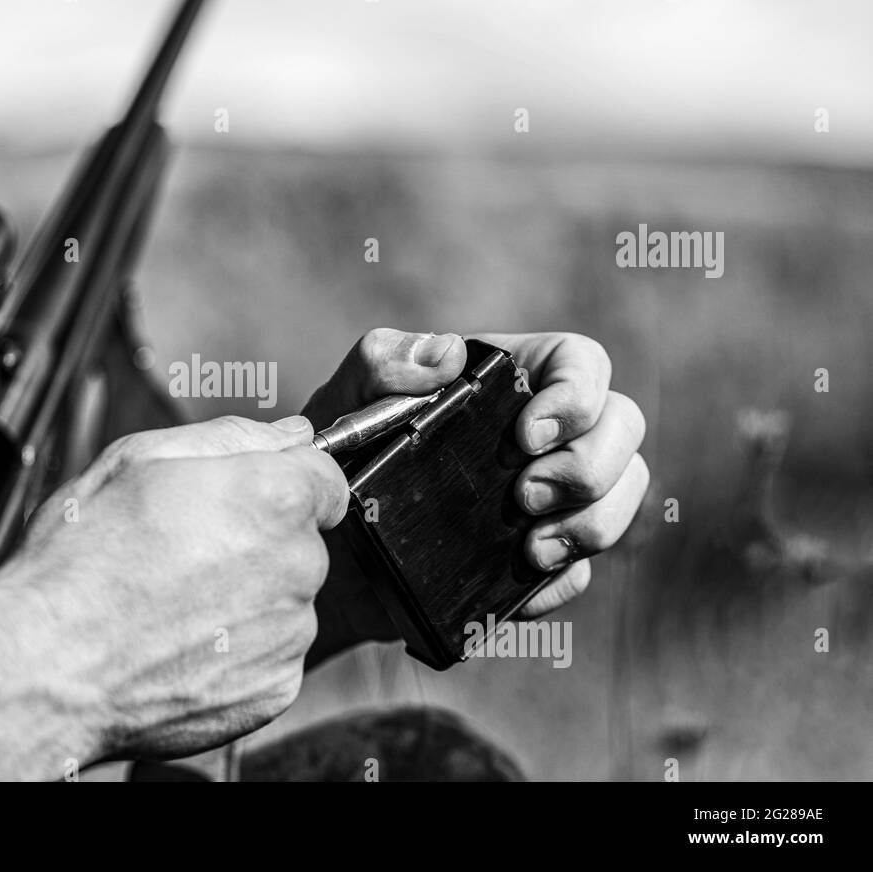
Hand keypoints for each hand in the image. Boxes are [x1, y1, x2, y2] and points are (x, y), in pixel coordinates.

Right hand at [3, 415, 347, 760]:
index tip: (242, 501)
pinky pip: (271, 657)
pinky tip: (182, 645)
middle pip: (302, 542)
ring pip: (286, 602)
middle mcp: (296, 566)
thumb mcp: (137, 460)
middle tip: (183, 552)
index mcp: (272, 498)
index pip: (326, 478)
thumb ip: (230, 437)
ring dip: (247, 599)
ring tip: (173, 603)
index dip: (282, 483)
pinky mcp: (275, 688)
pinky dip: (237, 653)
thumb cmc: (81, 565)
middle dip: (257, 542)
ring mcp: (289, 634)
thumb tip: (290, 434)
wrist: (47, 668)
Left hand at [303, 328, 648, 664]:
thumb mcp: (347, 397)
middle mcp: (545, 433)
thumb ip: (384, 361)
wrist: (320, 544)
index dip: (577, 396)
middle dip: (590, 467)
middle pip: (623, 428)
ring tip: (533, 550)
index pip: (582, 363)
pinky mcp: (538, 556)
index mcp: (509, 378)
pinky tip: (524, 590)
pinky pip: (582, 570)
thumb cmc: (339, 452)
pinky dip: (563, 582)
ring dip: (593, 524)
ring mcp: (550, 496)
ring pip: (622, 496)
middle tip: (525, 497)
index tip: (528, 436)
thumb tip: (447, 354)